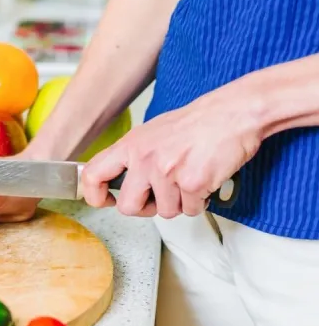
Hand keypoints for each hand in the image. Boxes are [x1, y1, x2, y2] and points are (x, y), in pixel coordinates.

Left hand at [79, 91, 260, 217]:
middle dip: (145, 208)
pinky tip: (205, 180)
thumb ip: (133, 157)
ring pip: (165, 212)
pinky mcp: (192, 183)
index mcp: (130, 146)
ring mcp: (167, 172)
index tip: (105, 201)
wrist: (233, 113)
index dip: (94, 195)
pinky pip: (191, 210)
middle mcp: (144, 159)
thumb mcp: (151, 132)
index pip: (92, 175)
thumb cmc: (197, 123)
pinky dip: (200, 201)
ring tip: (189, 179)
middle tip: (159, 197)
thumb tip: (119, 180)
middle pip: (128, 207)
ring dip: (180, 203)